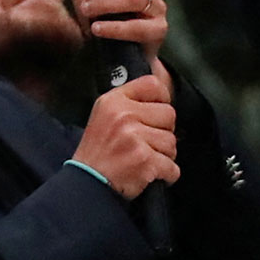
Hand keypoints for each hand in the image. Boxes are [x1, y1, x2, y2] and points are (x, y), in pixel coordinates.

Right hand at [72, 71, 178, 197]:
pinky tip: (149, 173)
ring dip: (163, 155)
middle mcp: (123, 116)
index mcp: (113, 102)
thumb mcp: (106, 115)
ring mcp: (134, 137)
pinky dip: (166, 174)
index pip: (152, 85)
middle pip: (169, 114)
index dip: (162, 99)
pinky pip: (172, 166)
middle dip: (162, 131)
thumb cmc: (98, 152)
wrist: (86, 183)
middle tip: (144, 143)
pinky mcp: (144, 159)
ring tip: (142, 158)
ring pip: (172, 142)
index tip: (156, 113)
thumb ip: (132, 99)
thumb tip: (165, 75)